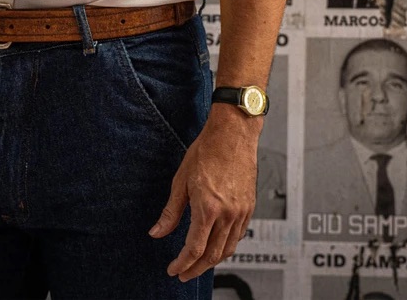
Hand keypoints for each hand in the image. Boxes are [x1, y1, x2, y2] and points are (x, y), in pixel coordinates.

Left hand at [149, 108, 259, 280]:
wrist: (233, 133)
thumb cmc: (208, 150)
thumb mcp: (181, 181)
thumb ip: (171, 211)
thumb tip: (157, 232)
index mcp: (208, 208)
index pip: (194, 249)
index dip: (182, 264)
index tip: (173, 269)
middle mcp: (228, 213)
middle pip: (212, 255)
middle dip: (196, 269)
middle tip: (184, 273)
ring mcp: (241, 211)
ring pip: (228, 248)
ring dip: (212, 261)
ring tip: (199, 264)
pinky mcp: (249, 206)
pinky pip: (239, 235)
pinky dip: (227, 245)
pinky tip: (218, 244)